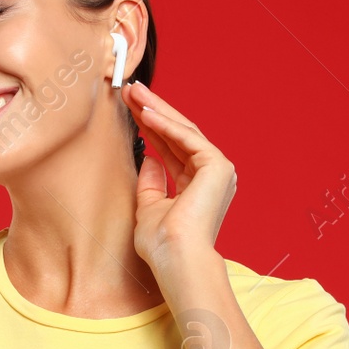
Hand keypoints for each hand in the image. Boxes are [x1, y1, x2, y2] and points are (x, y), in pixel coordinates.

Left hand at [122, 81, 237, 271]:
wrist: (176, 258)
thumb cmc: (163, 244)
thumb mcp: (149, 207)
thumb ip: (151, 183)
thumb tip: (150, 159)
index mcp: (197, 185)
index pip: (171, 147)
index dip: (150, 127)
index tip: (131, 109)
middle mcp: (211, 175)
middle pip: (178, 134)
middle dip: (153, 110)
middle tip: (131, 90)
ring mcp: (217, 169)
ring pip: (183, 130)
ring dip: (157, 109)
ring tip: (134, 93)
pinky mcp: (217, 166)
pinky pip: (187, 138)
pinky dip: (165, 124)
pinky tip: (145, 113)